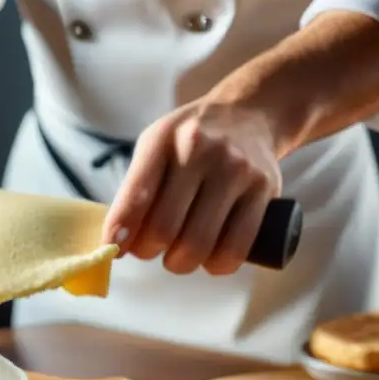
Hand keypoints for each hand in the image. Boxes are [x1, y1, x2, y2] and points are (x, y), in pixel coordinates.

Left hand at [102, 100, 281, 275]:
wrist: (249, 114)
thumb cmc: (190, 141)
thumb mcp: (155, 147)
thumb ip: (135, 189)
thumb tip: (116, 243)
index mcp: (164, 140)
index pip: (136, 195)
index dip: (120, 230)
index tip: (113, 248)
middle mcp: (201, 152)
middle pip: (165, 228)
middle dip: (148, 251)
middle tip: (149, 250)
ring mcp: (236, 170)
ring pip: (200, 244)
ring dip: (180, 263)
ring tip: (178, 255)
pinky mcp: (265, 190)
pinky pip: (237, 248)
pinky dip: (217, 265)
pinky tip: (209, 258)